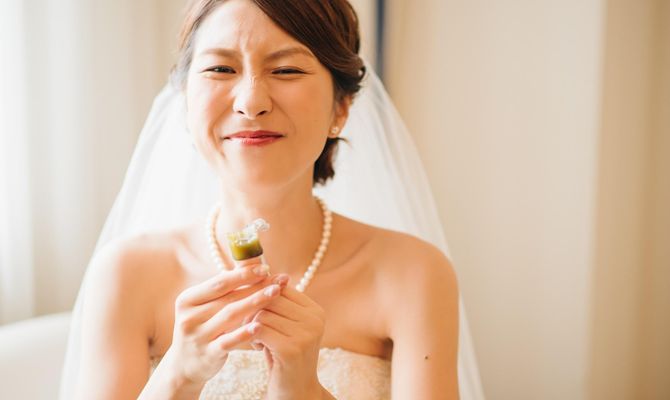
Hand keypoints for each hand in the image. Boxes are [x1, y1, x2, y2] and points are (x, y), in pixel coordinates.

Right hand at [160, 263, 288, 388]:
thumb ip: (228, 287)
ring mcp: (197, 336)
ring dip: (255, 303)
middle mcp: (189, 316)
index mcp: (188, 299)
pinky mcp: (207, 354)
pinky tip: (260, 326)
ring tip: (276, 294)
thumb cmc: (204, 327)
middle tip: (279, 281)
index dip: (244, 274)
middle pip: (228, 298)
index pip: (220, 282)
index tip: (266, 268)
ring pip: (230, 316)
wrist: (186, 365)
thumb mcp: (208, 306)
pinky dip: (244, 333)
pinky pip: (228, 341)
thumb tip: (255, 260)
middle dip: (256, 287)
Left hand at [248, 285, 326, 398]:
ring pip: (262, 313)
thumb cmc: (284, 356)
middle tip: (251, 326)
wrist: (295, 393)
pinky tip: (258, 347)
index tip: (256, 310)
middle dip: (254, 309)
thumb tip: (260, 269)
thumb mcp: (285, 326)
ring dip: (252, 326)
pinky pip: (259, 330)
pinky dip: (252, 337)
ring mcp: (306, 334)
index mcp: (316, 311)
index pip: (281, 287)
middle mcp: (315, 320)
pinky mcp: (292, 349)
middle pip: (271, 298)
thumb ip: (277, 302)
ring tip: (258, 339)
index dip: (262, 296)